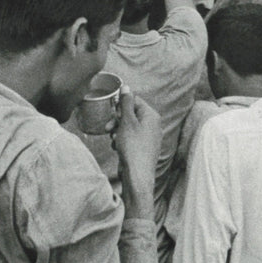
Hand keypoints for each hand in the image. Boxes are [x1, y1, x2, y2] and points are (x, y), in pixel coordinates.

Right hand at [112, 89, 160, 221]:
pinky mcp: (143, 147)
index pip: (135, 100)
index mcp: (151, 116)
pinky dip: (121, 140)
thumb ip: (126, 103)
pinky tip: (116, 147)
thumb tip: (126, 87)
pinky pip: (130, 137)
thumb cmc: (133, 148)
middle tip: (108, 127)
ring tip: (113, 139)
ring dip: (117, 130)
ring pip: (128, 126)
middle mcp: (153, 125)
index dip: (121, 105)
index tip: (111, 111)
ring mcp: (149, 137)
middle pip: (131, 114)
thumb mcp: (127, 122)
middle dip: (117, 120)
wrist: (137, 175)